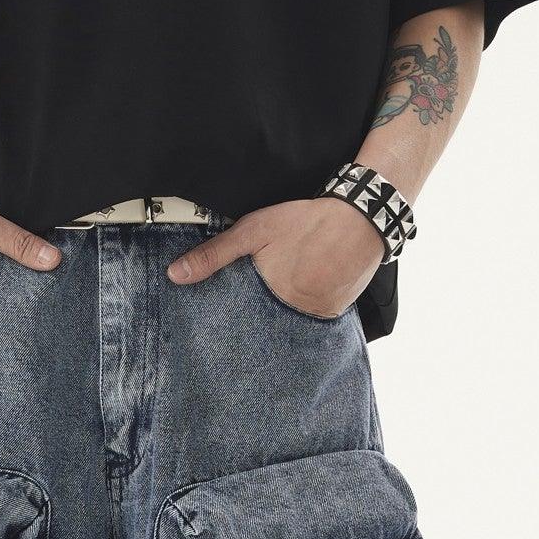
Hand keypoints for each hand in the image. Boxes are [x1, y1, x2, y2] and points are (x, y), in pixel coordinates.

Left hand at [167, 197, 384, 319]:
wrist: (362, 217)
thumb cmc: (305, 220)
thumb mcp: (254, 231)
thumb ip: (215, 254)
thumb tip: (176, 275)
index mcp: (271, 293)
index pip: (242, 315)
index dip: (237, 311)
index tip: (232, 312)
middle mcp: (294, 311)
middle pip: (266, 320)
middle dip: (261, 312)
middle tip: (270, 288)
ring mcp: (317, 315)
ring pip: (290, 321)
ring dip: (284, 311)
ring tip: (290, 287)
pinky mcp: (335, 314)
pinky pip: (313, 319)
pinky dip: (307, 309)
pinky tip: (309, 288)